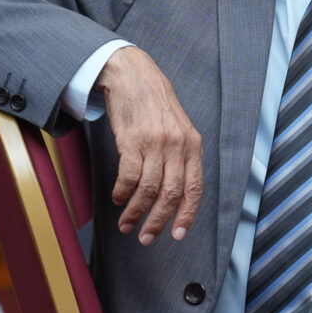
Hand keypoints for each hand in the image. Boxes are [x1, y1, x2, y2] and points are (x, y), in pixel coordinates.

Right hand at [97, 47, 203, 244]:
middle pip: (171, 194)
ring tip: (126, 224)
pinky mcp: (133, 140)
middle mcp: (178, 145)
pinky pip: (129, 177)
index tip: (177, 235)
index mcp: (193, 145)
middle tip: (146, 238)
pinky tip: (117, 198)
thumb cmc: (153, 103)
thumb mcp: (178, 127)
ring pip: (148, 190)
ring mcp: (156, 143)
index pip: (194, 188)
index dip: (186, 215)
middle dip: (158, 222)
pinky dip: (122, 192)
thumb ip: (181, 155)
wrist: (132, 74)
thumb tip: (178, 191)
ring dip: (135, 212)